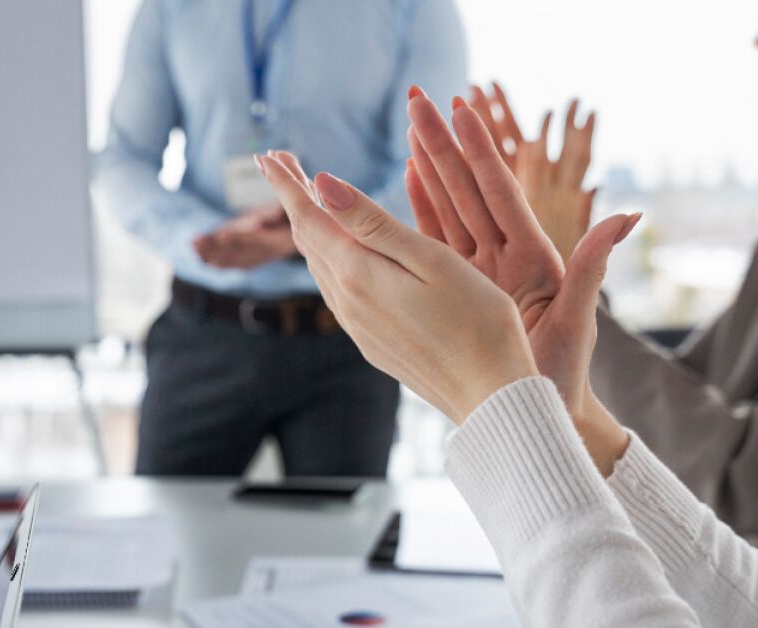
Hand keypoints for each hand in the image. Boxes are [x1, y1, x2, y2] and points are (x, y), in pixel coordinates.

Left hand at [194, 203, 297, 268]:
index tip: (222, 236)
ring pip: (230, 257)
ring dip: (210, 252)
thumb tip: (271, 217)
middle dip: (216, 247)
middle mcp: (265, 252)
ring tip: (193, 245)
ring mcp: (255, 255)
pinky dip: (212, 257)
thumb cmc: (297, 212)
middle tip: (197, 242)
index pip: (255, 241)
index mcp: (278, 241)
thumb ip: (281, 213)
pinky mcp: (247, 254)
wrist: (303, 228)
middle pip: (238, 252)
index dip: (238, 238)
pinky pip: (229, 259)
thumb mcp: (293, 209)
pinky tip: (197, 252)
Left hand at [256, 150, 537, 421]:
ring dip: (309, 229)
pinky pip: (336, 289)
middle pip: (308, 239)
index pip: (308, 217)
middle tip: (281, 163)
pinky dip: (328, 257)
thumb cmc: (477, 321)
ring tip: (306, 200)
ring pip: (320, 266)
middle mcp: (347, 302)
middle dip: (293, 198)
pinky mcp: (372, 343)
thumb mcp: (431, 259)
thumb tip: (322, 184)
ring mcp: (357, 326)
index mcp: (358, 275)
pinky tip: (337, 253)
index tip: (267, 154)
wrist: (490, 395)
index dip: (287, 183)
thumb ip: (373, 222)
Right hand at [406, 87, 632, 473]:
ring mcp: (478, 270)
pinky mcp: (457, 287)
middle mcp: (503, 256)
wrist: (536, 412)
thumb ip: (592, 266)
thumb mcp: (578, 320)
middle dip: (443, 145)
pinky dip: (421, 207)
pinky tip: (406, 178)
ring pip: (448, 208)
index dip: (480, 151)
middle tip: (419, 101)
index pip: (500, 194)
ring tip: (410, 127)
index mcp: (532, 258)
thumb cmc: (562, 376)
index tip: (462, 109)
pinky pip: (435, 240)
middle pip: (467, 191)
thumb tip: (628, 215)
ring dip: (428, 167)